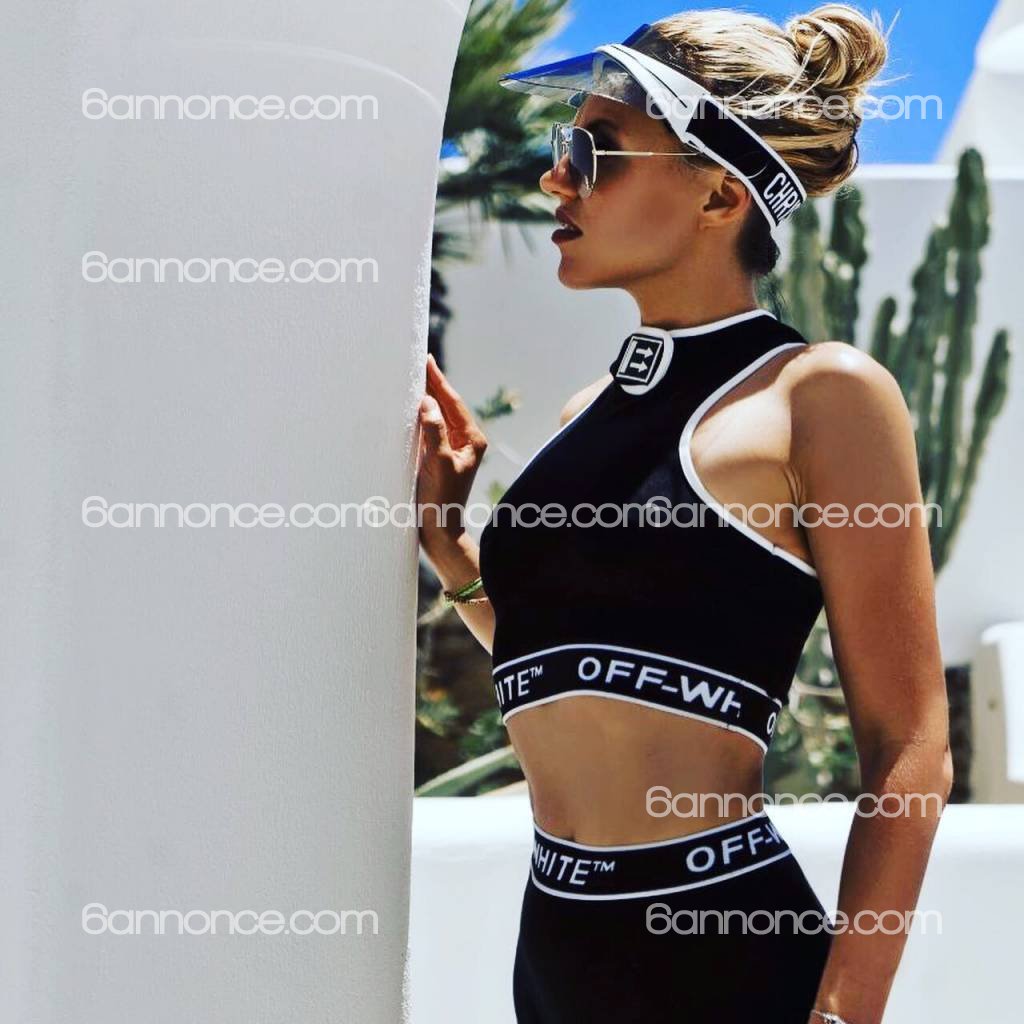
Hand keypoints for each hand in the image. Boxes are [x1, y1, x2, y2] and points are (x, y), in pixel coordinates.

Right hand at [417, 353, 487, 550]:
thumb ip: (434, 431)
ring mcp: (451, 449)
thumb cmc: (441, 501)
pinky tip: (408, 406)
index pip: (453, 402)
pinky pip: (428, 428)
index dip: (439, 380)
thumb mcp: (438, 464)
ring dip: (424, 397)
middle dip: (432, 384)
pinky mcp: (438, 457)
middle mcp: (464, 441)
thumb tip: (428, 403)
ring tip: (411, 377)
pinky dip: (418, 415)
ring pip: (436, 415)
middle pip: (446, 405)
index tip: (427, 360)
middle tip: (417, 361)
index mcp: (471, 440)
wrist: (438, 531)